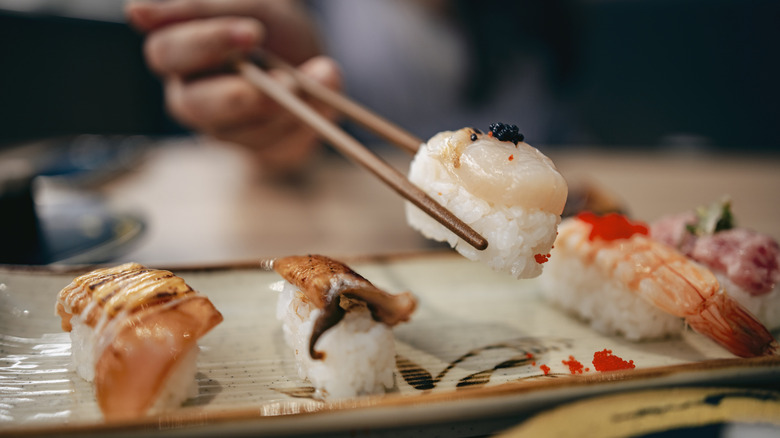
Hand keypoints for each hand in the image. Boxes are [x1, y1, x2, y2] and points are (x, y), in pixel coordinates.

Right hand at [126, 0, 341, 175]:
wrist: (312, 60)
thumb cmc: (271, 29)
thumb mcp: (250, 8)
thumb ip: (200, 8)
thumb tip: (134, 12)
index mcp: (178, 55)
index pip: (166, 51)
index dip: (207, 43)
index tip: (254, 30)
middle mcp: (192, 98)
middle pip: (194, 106)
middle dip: (244, 94)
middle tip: (286, 77)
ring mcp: (226, 131)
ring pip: (243, 133)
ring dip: (290, 107)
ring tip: (324, 73)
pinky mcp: (262, 152)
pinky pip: (278, 149)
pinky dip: (310, 121)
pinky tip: (326, 97)